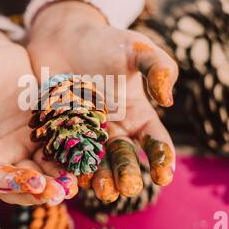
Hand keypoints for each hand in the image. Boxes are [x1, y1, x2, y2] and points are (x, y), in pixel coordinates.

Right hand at [0, 26, 77, 204]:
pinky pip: (54, 151)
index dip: (9, 185)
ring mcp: (19, 146)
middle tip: (59, 192)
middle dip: (39, 190)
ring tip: (72, 185)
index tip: (32, 183)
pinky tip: (80, 161)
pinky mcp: (40, 134)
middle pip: (18, 183)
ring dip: (56, 181)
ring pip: (39, 172)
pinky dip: (65, 159)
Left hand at [27, 1, 178, 201]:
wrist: (64, 38)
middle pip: (125, 157)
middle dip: (128, 173)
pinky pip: (66, 152)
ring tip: (102, 190)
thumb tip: (168, 100)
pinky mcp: (60, 132)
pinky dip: (70, 165)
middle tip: (127, 188)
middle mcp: (115, 129)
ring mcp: (87, 133)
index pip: (155, 141)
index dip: (162, 158)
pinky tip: (72, 175)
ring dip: (101, 177)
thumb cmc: (106, 42)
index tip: (164, 175)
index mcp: (138, 114)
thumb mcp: (136, 49)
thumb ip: (157, 68)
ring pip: (97, 161)